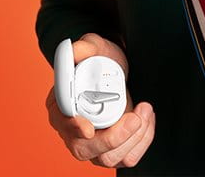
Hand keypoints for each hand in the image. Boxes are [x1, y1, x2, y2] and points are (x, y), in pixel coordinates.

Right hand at [45, 33, 154, 167]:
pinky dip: (142, 140)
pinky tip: (146, 118)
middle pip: (84, 149)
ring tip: (145, 109)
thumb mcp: (92, 46)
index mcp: (58, 105)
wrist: (117, 69)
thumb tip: (73, 50)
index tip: (88, 129)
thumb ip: (82, 47)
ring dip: (133, 137)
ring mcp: (92, 143)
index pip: (61, 121)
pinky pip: (127, 157)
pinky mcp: (113, 148)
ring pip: (108, 158)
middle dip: (112, 138)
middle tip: (134, 117)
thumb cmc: (100, 58)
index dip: (73, 127)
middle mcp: (71, 129)